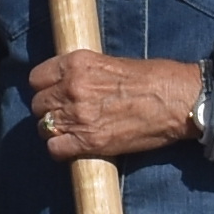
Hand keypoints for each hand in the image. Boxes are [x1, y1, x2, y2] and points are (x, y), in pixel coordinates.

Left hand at [26, 50, 207, 165]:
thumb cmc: (152, 78)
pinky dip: (61, 150)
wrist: (177, 100)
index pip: (36, 78)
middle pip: (38, 104)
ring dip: (55, 131)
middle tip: (66, 115)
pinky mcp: (90, 141)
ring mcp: (79, 115)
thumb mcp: (110, 63)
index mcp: (77, 63)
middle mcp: (72, 88)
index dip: (44, 88)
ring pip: (43, 127)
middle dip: (49, 110)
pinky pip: (55, 149)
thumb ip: (83, 74)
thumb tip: (66, 84)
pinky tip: (74, 147)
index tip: (54, 94)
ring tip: (72, 132)